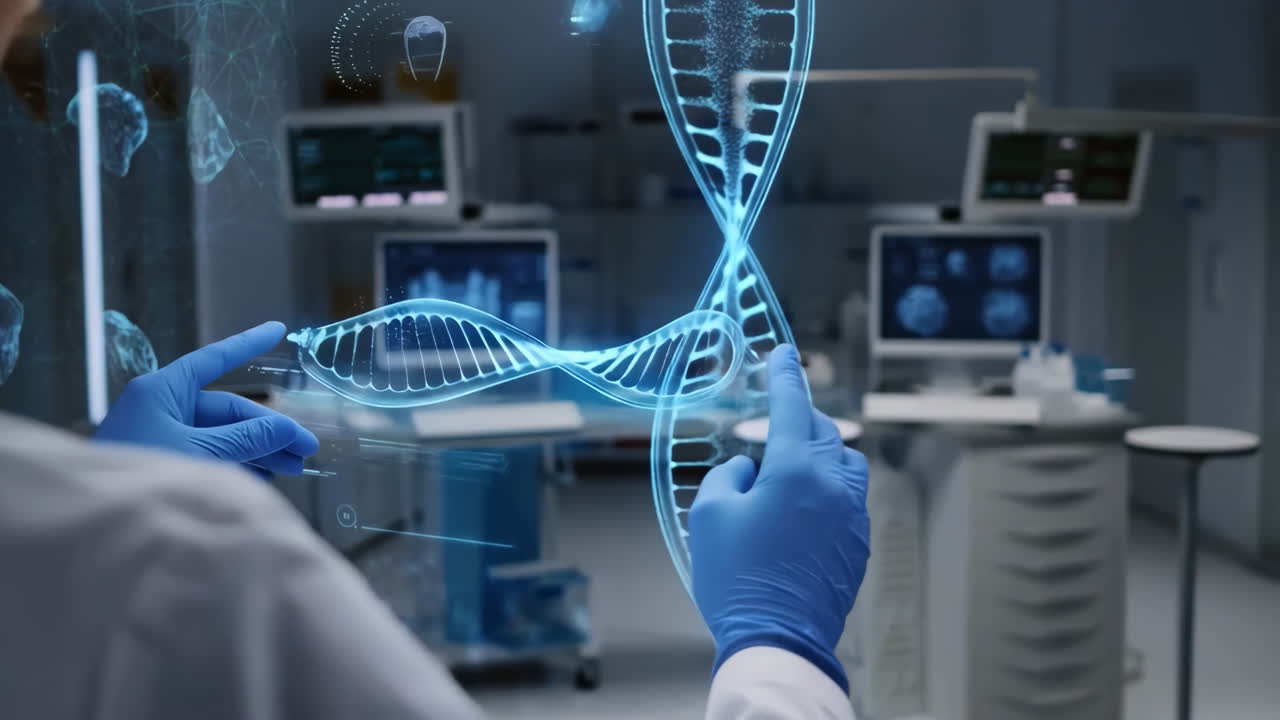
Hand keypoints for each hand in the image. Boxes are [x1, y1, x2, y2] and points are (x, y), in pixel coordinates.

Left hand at [96, 322, 319, 475]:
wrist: (98, 529)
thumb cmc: (142, 478)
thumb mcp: (200, 453)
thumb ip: (245, 439)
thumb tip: (286, 429)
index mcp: (162, 391)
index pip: (213, 360)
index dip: (247, 345)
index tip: (277, 329)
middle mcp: (162, 408)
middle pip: (226, 409)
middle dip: (268, 429)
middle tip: (304, 449)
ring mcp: (162, 437)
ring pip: (221, 436)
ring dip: (257, 451)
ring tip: (291, 468)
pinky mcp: (163, 464)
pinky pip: (208, 456)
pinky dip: (235, 465)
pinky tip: (262, 478)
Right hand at [689, 344, 869, 691]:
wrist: (778, 639)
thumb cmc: (738, 577)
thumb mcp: (711, 517)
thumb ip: (729, 478)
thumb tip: (748, 471)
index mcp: (798, 470)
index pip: (793, 406)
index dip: (785, 376)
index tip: (784, 353)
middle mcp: (835, 486)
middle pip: (824, 432)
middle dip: (801, 418)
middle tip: (775, 421)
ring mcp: (853, 517)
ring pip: (845, 464)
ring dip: (821, 453)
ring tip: (791, 467)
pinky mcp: (858, 545)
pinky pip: (849, 499)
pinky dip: (829, 488)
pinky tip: (803, 508)